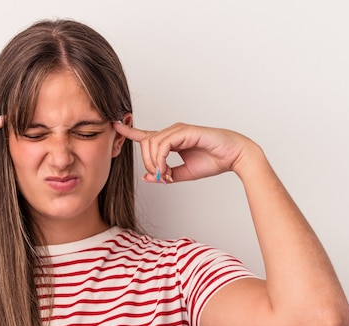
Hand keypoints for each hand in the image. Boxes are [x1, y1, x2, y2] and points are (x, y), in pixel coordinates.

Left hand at [114, 122, 256, 182]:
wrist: (233, 157)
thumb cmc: (212, 162)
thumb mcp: (182, 174)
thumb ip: (165, 175)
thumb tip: (147, 177)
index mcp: (171, 140)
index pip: (145, 135)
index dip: (129, 132)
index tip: (115, 126)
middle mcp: (172, 132)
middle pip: (145, 144)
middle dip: (147, 163)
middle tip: (160, 177)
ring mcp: (178, 130)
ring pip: (152, 144)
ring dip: (154, 163)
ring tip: (165, 175)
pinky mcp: (184, 131)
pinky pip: (163, 144)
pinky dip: (160, 159)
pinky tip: (166, 169)